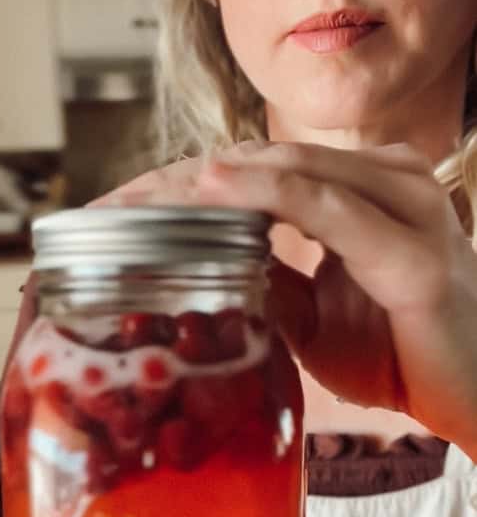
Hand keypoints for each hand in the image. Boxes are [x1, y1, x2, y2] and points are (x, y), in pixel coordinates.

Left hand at [94, 142, 476, 458]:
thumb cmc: (406, 355)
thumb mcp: (314, 323)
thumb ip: (268, 286)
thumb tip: (208, 274)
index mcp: (361, 191)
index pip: (255, 171)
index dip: (179, 187)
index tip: (113, 213)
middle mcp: (384, 182)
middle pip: (259, 160)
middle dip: (174, 184)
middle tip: (103, 211)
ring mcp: (403, 206)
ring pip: (287, 171)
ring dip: (204, 183)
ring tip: (136, 201)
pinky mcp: (412, 251)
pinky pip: (329, 207)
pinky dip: (266, 193)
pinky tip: (212, 187)